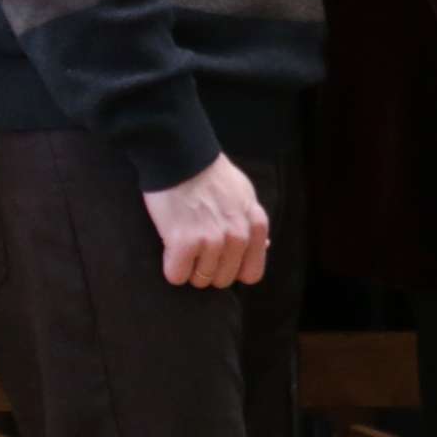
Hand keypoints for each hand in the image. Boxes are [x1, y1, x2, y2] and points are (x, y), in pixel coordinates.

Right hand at [143, 155, 269, 290]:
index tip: (220, 259)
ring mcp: (212, 240)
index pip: (252, 273)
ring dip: (189, 268)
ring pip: (200, 280)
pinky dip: (171, 268)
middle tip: (196, 248)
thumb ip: (253, 223)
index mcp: (256, 226)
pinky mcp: (184, 242)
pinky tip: (170, 248)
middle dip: (208, 269)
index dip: (233, 269)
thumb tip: (266, 246)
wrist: (180, 157)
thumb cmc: (211, 175)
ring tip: (183, 244)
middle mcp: (238, 237)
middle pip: (223, 279)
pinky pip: (177, 275)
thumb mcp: (245, 195)